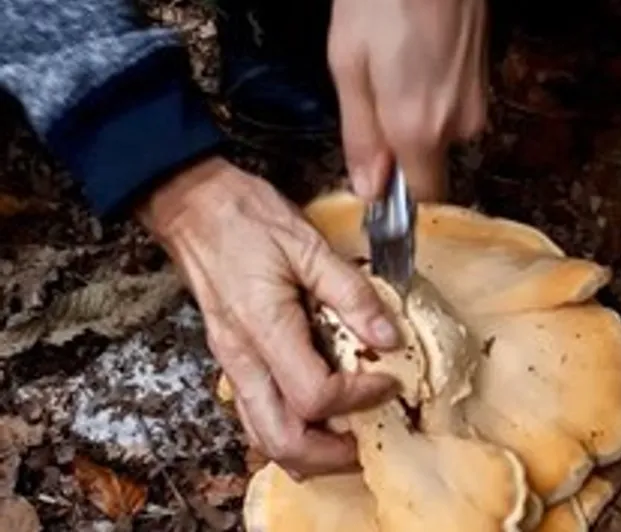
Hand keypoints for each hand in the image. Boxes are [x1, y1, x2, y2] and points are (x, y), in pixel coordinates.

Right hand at [136, 157, 399, 477]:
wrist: (191, 206)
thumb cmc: (242, 218)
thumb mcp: (306, 245)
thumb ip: (350, 293)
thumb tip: (388, 335)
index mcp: (263, 329)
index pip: (314, 395)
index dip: (359, 398)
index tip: (388, 381)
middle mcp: (242, 358)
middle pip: (280, 441)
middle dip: (330, 456)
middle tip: (368, 442)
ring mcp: (232, 363)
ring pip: (262, 437)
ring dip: (307, 452)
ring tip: (346, 440)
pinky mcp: (232, 359)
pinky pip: (255, 415)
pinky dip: (288, 430)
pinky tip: (315, 416)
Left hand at [328, 0, 488, 200]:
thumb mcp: (348, 64)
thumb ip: (360, 137)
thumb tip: (369, 190)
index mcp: (418, 129)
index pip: (421, 198)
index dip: (397, 194)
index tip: (376, 177)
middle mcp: (457, 125)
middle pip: (428, 162)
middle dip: (399, 142)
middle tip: (374, 91)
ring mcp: (477, 100)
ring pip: (440, 131)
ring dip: (415, 112)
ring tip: (395, 61)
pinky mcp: (485, 78)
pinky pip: (453, 104)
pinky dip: (432, 90)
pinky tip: (416, 51)